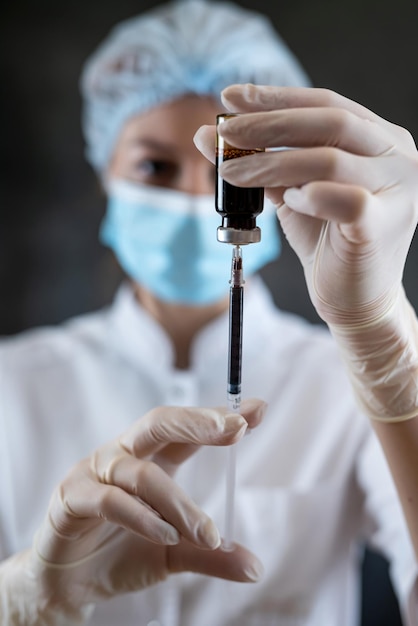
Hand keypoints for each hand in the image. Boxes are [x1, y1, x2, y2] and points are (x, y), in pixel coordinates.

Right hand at [1, 399, 264, 622]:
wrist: (70, 584)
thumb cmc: (122, 553)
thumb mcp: (174, 554)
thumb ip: (209, 554)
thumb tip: (255, 567)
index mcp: (151, 459)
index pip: (186, 430)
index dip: (218, 417)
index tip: (257, 409)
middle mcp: (124, 455)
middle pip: (159, 423)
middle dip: (198, 422)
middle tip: (236, 427)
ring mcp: (95, 472)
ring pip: (141, 472)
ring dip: (178, 503)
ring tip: (206, 533)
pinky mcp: (71, 497)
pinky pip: (109, 500)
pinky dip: (142, 518)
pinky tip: (166, 536)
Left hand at [195, 84, 417, 326]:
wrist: (354, 298)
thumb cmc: (328, 242)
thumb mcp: (291, 191)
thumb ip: (261, 161)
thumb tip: (209, 136)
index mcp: (379, 139)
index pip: (326, 103)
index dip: (276, 98)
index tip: (230, 97)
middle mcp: (396, 156)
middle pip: (329, 120)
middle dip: (268, 124)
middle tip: (224, 131)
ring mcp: (397, 189)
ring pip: (329, 159)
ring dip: (272, 163)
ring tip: (232, 172)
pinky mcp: (383, 223)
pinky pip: (343, 198)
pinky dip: (308, 195)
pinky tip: (289, 201)